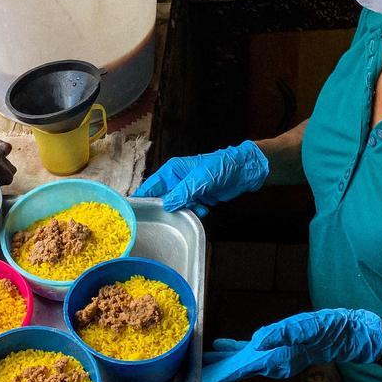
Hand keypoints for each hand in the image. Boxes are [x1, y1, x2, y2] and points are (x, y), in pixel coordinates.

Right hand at [133, 140, 269, 216]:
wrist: (244, 171)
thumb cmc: (222, 166)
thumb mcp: (201, 178)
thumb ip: (182, 192)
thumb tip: (166, 205)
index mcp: (172, 171)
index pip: (150, 186)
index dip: (142, 199)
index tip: (137, 214)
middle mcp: (176, 180)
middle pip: (161, 200)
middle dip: (167, 209)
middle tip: (174, 215)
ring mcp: (186, 190)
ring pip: (175, 207)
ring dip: (184, 211)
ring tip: (197, 207)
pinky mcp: (197, 198)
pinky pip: (189, 210)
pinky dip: (195, 212)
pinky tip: (205, 208)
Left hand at [201, 309, 381, 381]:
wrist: (344, 334)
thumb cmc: (326, 329)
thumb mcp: (304, 327)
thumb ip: (280, 334)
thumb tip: (256, 341)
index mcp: (274, 359)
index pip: (240, 371)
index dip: (219, 378)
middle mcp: (271, 364)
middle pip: (236, 371)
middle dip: (214, 374)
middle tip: (191, 377)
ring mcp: (274, 359)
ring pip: (240, 364)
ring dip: (221, 364)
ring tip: (199, 363)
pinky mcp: (276, 351)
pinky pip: (250, 354)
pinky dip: (234, 352)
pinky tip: (220, 346)